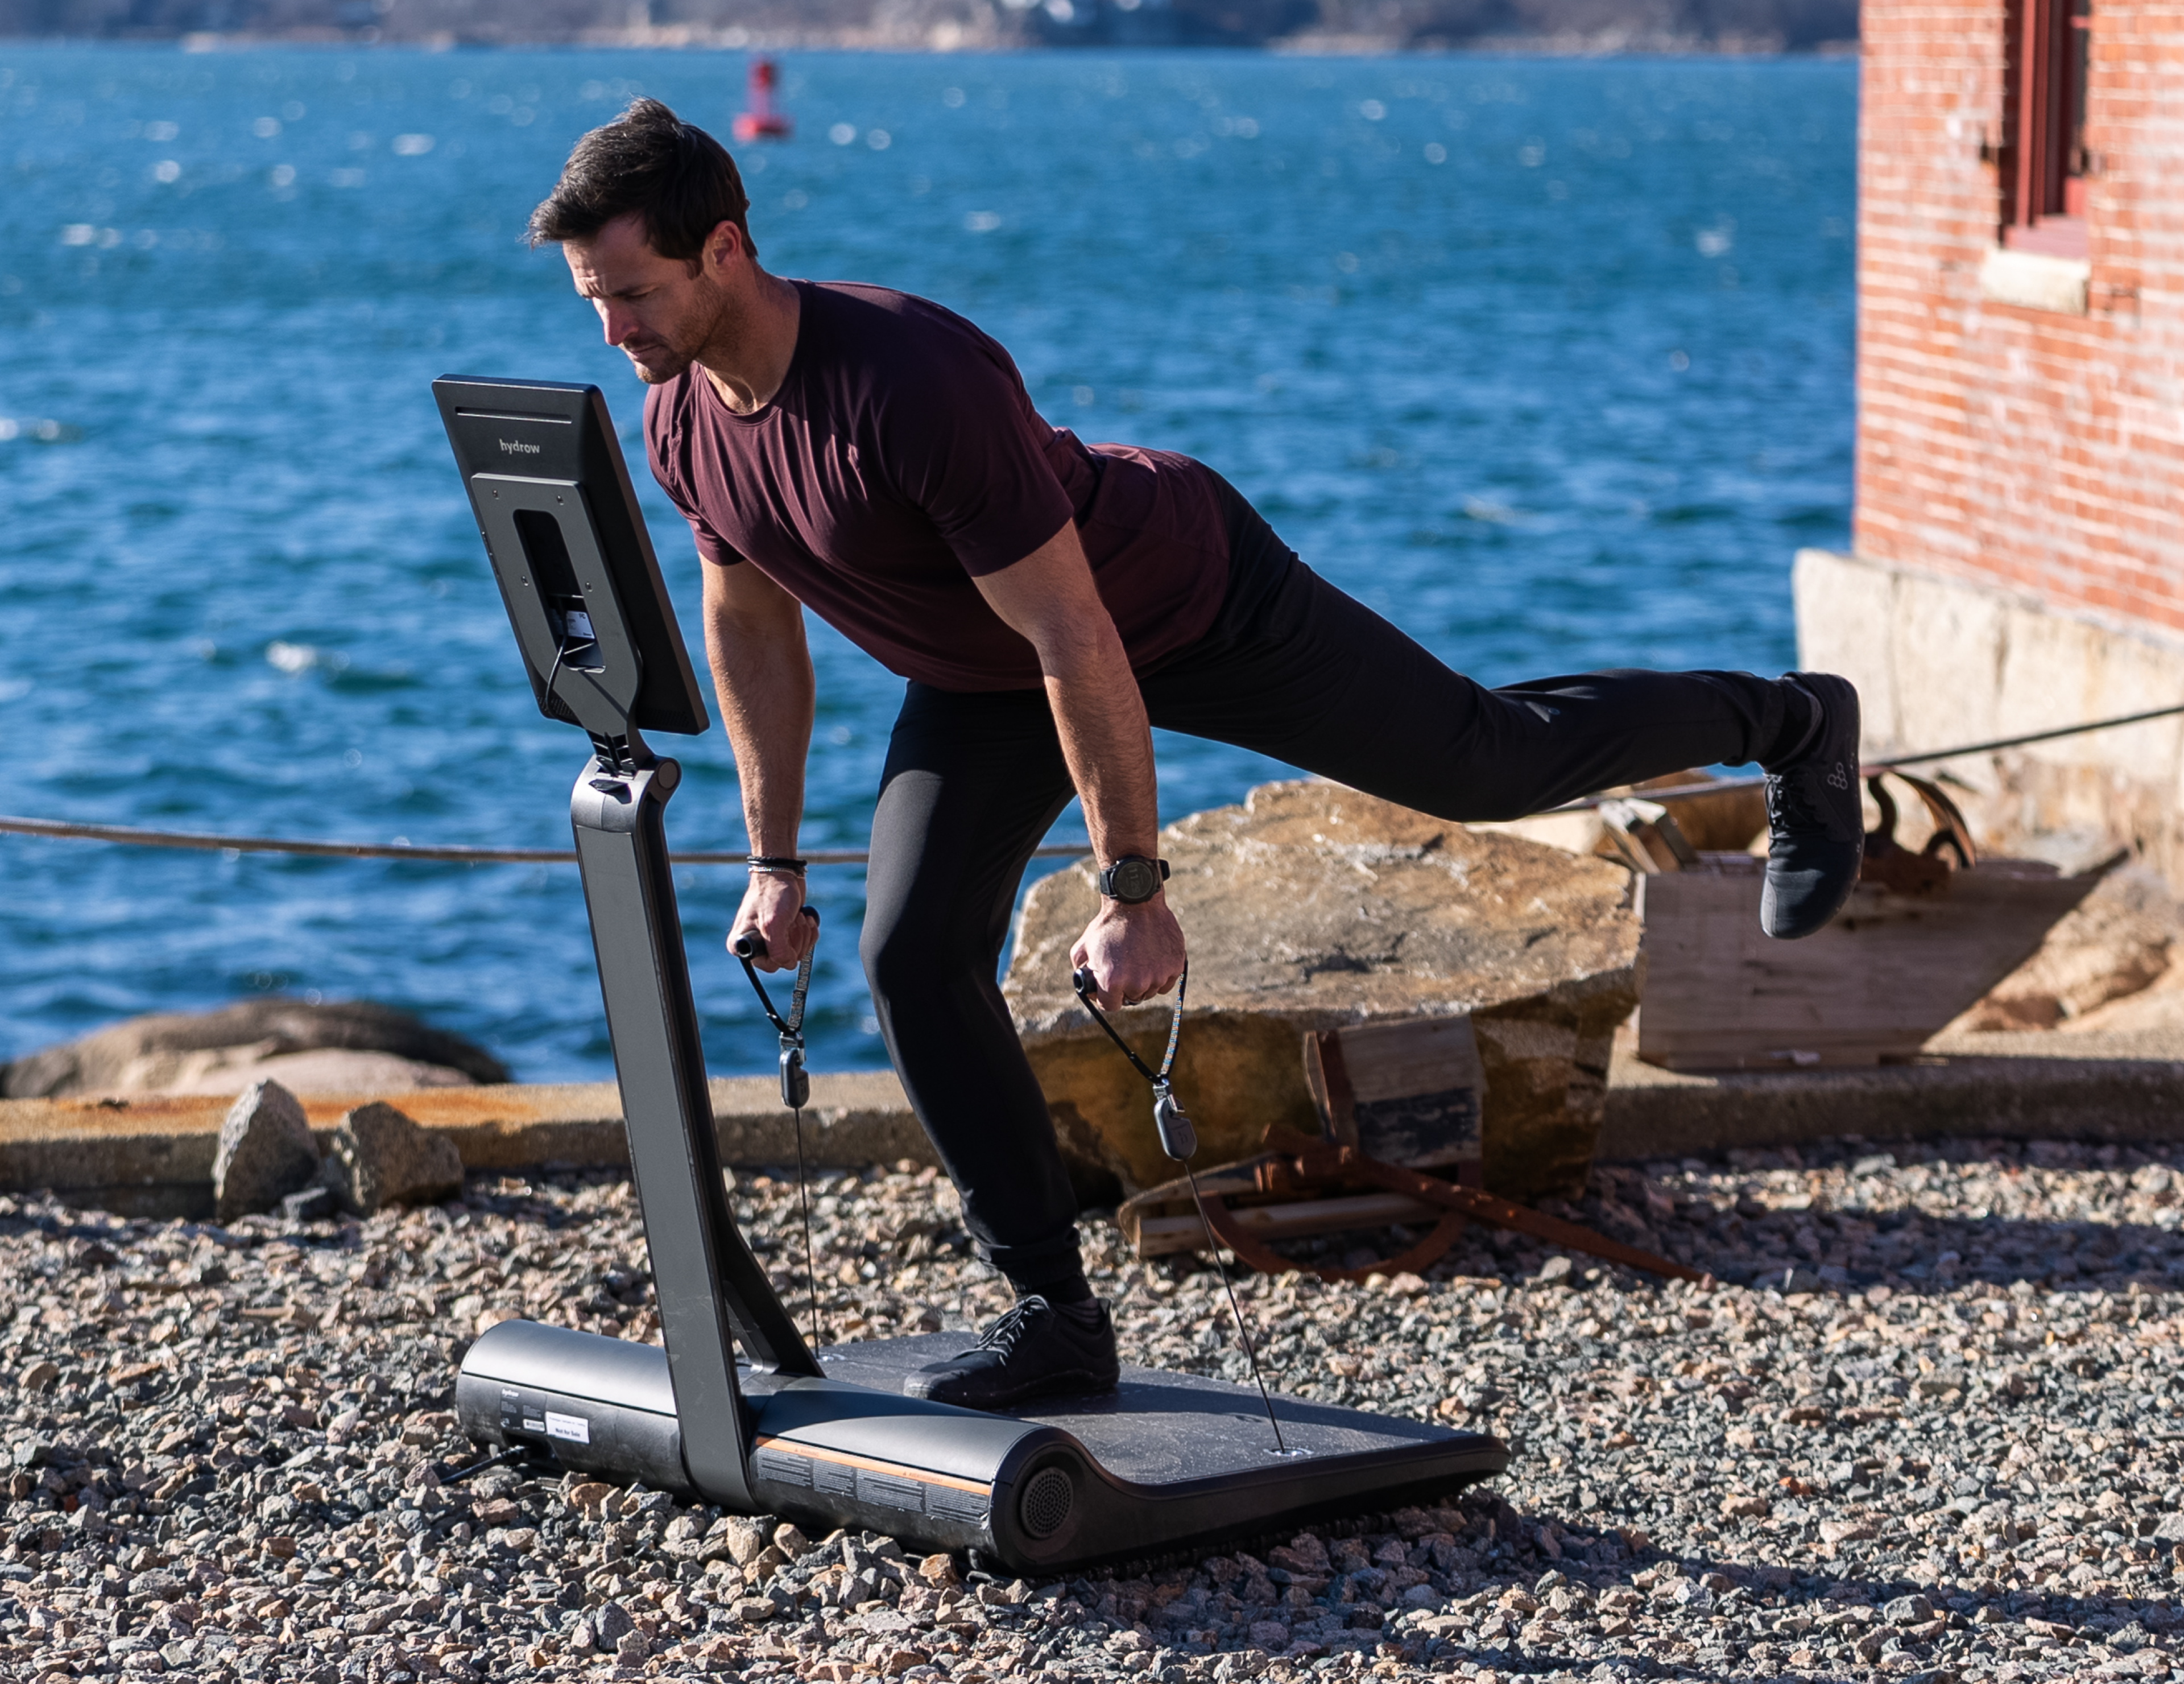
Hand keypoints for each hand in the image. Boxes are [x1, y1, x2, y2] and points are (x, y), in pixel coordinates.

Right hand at [728, 873, 815, 971]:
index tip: (784, 932)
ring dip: (803, 933)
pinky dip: (808, 931)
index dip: (784, 952)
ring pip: (797, 952)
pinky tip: (804, 917)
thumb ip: (778, 950)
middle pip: (786, 960)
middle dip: (796, 940)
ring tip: (798, 916)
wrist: (782, 873)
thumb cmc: (772, 894)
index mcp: (741, 946)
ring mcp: (770, 940)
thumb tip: (788, 964)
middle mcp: (754, 946)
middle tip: (793, 920)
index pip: (770, 965)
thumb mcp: (773, 924)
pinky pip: (803, 943)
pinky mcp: (784, 933)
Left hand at [1070, 896, 1186, 1010]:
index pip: (1111, 1006)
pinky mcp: (1175, 966)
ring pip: (1151, 990)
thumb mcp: (1083, 948)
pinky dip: (1161, 974)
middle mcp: (1137, 983)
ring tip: (1138, 957)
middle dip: (1126, 987)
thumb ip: (1081, 972)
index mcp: (1111, 982)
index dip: (1108, 996)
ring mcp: (1158, 975)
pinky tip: (1153, 956)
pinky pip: (1167, 982)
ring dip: (1145, 980)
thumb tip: (1087, 989)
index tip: (1109, 986)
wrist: (1136, 902)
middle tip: (1125, 967)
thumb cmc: (1108, 925)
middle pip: (1132, 998)